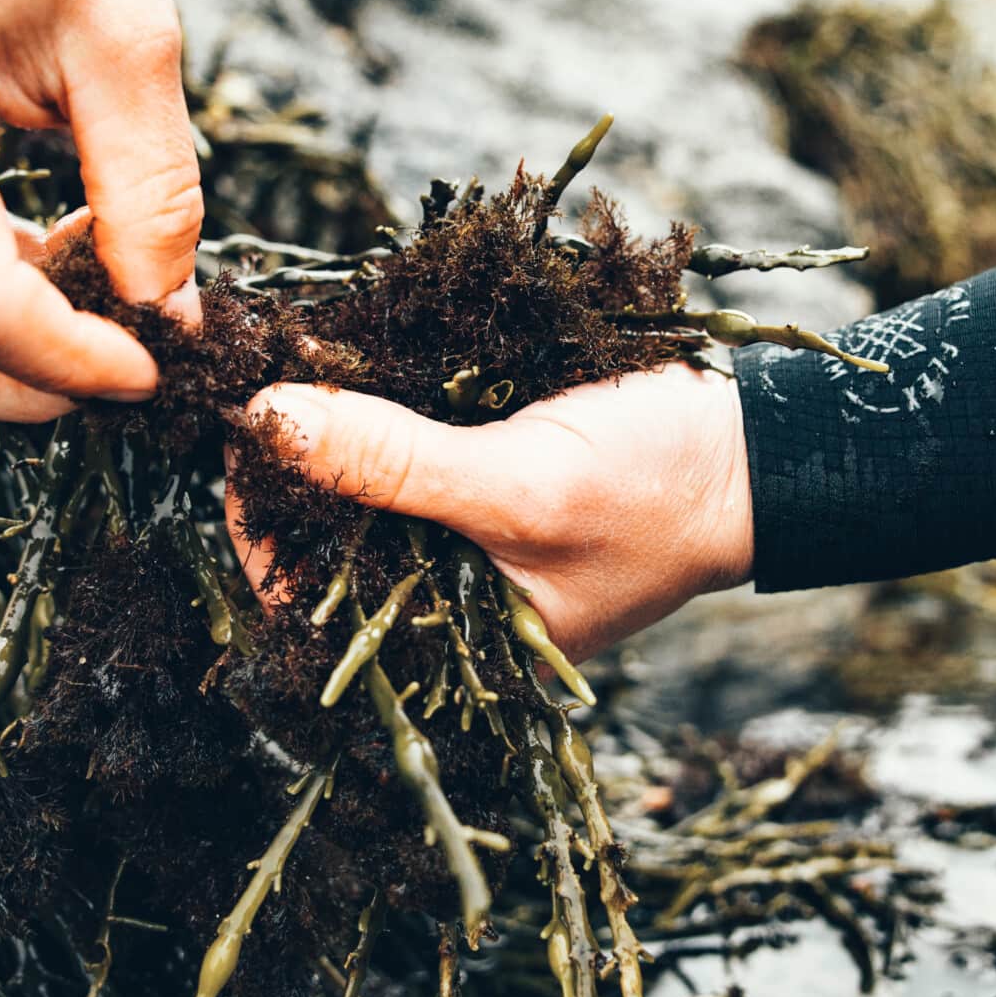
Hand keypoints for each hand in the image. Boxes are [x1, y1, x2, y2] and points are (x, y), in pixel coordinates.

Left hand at [235, 363, 754, 660]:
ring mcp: (461, 536)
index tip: (236, 439)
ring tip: (286, 357)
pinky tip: (342, 350)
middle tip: (252, 377)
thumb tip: (271, 420)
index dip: (261, 525)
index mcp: (449, 646)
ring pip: (357, 484)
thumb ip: (396, 464)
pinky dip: (371, 399)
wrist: (759, 453)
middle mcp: (443, 598)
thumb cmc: (658, 495)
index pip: (312, 605)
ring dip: (324, 424)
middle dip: (289, 463)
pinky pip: (402, 445)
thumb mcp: (521, 484)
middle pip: (325, 537)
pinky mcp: (481, 475)